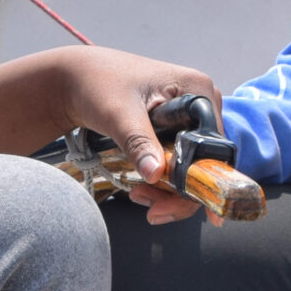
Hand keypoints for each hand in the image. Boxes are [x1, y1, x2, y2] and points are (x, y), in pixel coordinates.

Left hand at [53, 46, 221, 224]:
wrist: (75, 80)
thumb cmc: (97, 82)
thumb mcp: (117, 113)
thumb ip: (138, 142)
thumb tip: (157, 174)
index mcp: (198, 90)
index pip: (215, 146)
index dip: (206, 179)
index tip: (184, 204)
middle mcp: (201, 105)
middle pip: (207, 162)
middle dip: (182, 191)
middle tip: (153, 210)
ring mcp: (187, 119)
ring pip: (193, 168)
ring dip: (170, 192)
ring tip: (139, 197)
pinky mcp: (173, 131)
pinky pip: (179, 165)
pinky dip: (164, 183)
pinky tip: (143, 189)